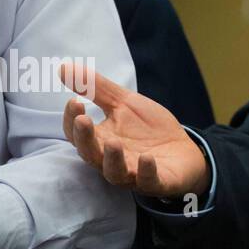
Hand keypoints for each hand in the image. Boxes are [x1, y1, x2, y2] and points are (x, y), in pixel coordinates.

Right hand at [60, 61, 209, 199]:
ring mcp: (133, 173)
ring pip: (115, 172)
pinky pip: (148, 180)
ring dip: (112, 158)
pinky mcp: (157, 181)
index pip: (77, 133)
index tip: (74, 100)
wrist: (183, 151)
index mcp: (101, 140)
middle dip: (85, 138)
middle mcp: (111, 160)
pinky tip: (146, 158)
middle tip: (83, 120)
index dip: (72, 119)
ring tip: (113, 142)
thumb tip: (64, 67)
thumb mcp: (125, 103)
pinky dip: (145, 171)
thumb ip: (97, 89)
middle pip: (91, 153)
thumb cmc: (148, 129)